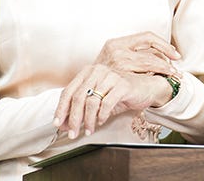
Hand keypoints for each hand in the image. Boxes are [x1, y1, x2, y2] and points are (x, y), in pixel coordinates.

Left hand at [53, 64, 173, 137]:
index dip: (61, 109)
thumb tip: (63, 124)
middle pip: (78, 97)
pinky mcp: (122, 85)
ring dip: (87, 120)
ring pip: (91, 102)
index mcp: (88, 72)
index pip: (68, 91)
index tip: (57, 123)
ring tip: (88, 130)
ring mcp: (110, 76)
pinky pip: (106, 103)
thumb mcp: (97, 100)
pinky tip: (101, 121)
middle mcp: (97, 71)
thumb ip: (81, 109)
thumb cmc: (120, 94)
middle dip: (73, 118)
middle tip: (72, 132)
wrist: (146, 88)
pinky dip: (101, 116)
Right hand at [94, 32, 180, 76]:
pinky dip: (154, 76)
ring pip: (149, 62)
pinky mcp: (118, 77)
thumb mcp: (112, 58)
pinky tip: (161, 81)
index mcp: (117, 42)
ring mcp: (117, 64)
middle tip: (177, 69)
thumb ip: (131, 54)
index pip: (147, 37)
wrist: (84, 91)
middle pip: (150, 51)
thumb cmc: (102, 76)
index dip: (163, 44)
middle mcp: (117, 50)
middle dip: (167, 59)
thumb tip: (160, 53)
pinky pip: (142, 75)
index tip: (175, 54)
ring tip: (174, 75)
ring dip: (164, 69)